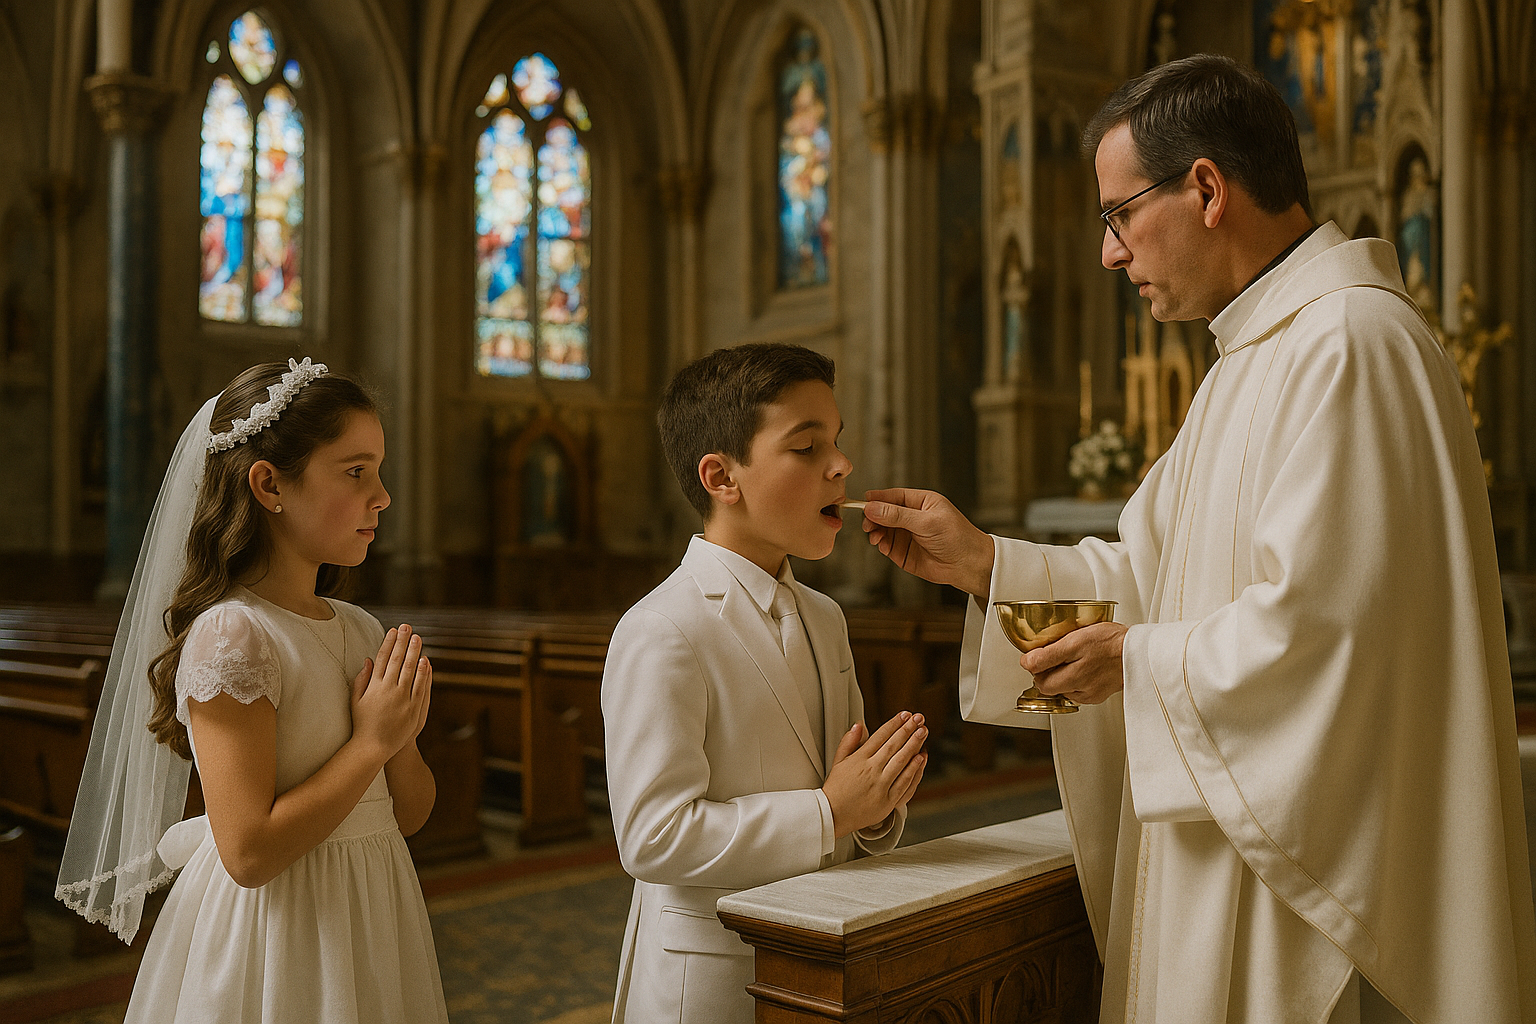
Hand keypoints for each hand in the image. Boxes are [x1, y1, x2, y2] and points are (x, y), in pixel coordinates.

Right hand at [350, 625, 432, 760]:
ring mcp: (402, 700)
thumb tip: (368, 659)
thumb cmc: (362, 724)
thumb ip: (361, 679)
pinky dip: (424, 674)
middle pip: (398, 661)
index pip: (383, 658)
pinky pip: (421, 687)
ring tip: (418, 638)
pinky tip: (426, 661)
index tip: (393, 630)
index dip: (389, 643)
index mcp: (374, 686)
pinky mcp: (413, 709)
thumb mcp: (356, 700)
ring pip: (411, 671)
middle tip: (408, 627)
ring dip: (415, 653)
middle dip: (403, 642)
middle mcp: (388, 690)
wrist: (373, 748)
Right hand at [821, 711, 928, 837]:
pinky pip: (905, 784)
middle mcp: (871, 771)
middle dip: (908, 730)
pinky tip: (921, 759)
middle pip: (894, 746)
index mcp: (859, 759)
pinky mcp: (888, 801)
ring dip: (914, 745)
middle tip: (919, 719)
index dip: (894, 724)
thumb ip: (849, 742)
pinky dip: (914, 771)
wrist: (832, 815)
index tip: (904, 715)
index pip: (880, 736)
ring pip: (902, 762)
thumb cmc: (836, 789)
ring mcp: (881, 786)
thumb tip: (859, 724)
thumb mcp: (837, 761)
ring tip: (923, 732)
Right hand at [861, 488, 995, 597]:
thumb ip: (898, 515)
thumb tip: (873, 508)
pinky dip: (880, 544)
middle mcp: (912, 517)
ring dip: (874, 531)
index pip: (893, 496)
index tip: (862, 501)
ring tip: (874, 535)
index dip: (877, 498)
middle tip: (867, 523)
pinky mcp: (903, 551)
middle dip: (873, 516)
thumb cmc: (957, 538)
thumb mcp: (926, 522)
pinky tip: (881, 545)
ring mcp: (907, 534)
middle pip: (883, 512)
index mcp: (921, 502)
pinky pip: (885, 544)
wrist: (967, 565)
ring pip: (882, 528)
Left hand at [1020, 622, 1127, 704]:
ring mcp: (1090, 694)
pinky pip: (1078, 691)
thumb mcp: (1076, 640)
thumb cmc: (1112, 642)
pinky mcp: (1099, 695)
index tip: (1041, 654)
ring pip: (1064, 689)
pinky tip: (1086, 668)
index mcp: (1072, 675)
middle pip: (1049, 686)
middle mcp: (1079, 689)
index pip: (1039, 679)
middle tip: (1057, 656)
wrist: (1140, 652)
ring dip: (1063, 676)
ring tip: (1076, 660)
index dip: (1037, 665)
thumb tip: (1027, 663)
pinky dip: (1077, 681)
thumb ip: (1048, 655)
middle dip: (1048, 672)